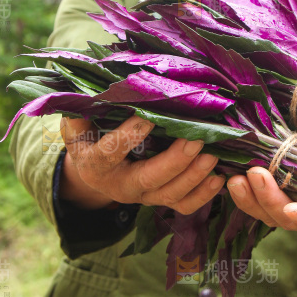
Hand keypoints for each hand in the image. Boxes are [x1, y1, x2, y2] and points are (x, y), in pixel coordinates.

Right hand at [59, 115, 224, 212]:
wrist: (94, 171)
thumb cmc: (89, 139)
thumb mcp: (78, 126)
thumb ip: (81, 112)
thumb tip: (87, 91)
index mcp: (96, 165)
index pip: (111, 153)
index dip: (129, 136)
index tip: (147, 118)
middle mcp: (121, 185)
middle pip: (150, 178)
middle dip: (175, 161)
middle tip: (196, 140)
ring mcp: (144, 196)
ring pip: (171, 195)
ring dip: (194, 176)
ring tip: (213, 155)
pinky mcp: (160, 199)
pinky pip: (184, 205)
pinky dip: (203, 195)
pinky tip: (219, 178)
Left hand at [226, 149, 296, 233]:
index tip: (291, 211)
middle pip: (285, 216)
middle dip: (268, 199)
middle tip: (254, 175)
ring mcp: (292, 208)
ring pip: (266, 211)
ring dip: (249, 198)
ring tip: (234, 179)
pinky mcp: (278, 197)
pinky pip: (258, 200)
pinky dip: (245, 191)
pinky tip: (231, 174)